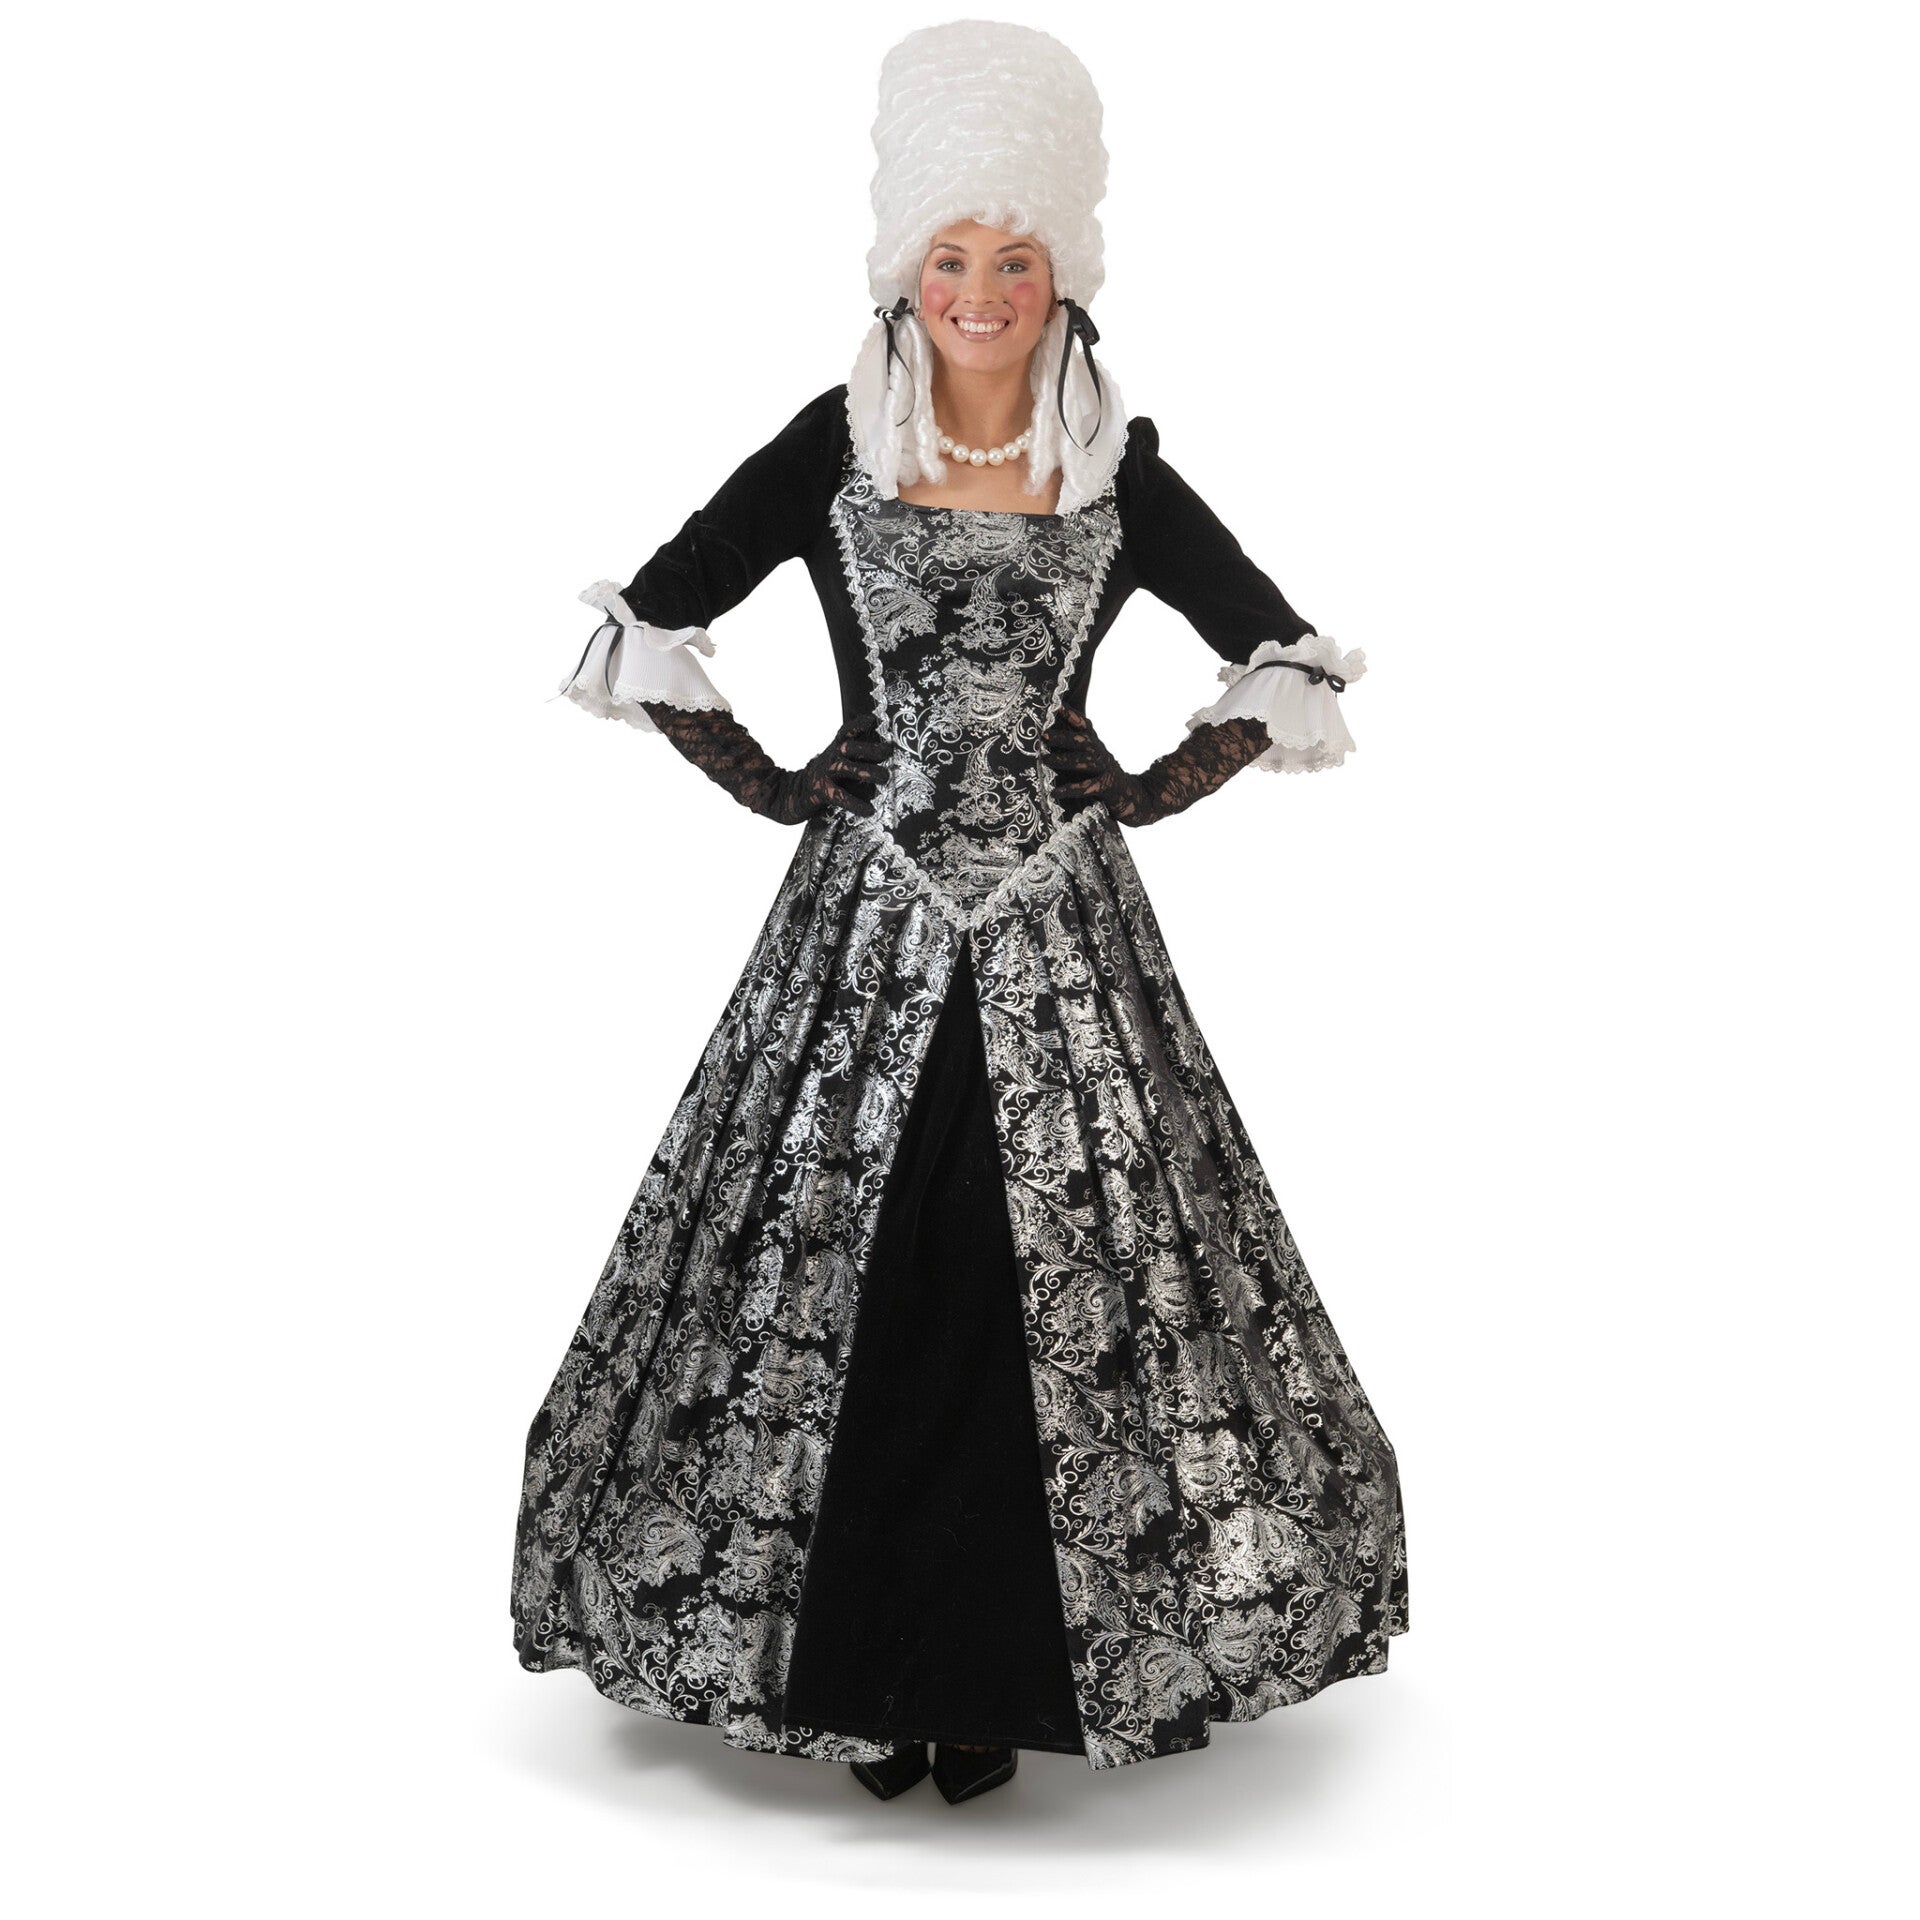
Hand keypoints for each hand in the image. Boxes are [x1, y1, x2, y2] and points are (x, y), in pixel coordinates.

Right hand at [766, 712, 890, 824]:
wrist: (795, 793)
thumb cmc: (826, 776)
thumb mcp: (837, 759)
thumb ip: (856, 753)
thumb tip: (882, 748)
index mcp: (837, 748)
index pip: (847, 732)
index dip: (858, 725)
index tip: (871, 719)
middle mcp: (832, 757)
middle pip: (851, 748)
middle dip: (870, 748)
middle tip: (888, 750)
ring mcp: (826, 773)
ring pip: (847, 769)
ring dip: (866, 771)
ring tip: (885, 777)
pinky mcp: (823, 792)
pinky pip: (841, 797)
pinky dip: (855, 804)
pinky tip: (869, 810)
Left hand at [1043, 708, 1160, 824]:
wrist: (1129, 794)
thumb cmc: (1102, 774)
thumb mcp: (1093, 756)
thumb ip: (1076, 747)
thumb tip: (1048, 736)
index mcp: (1095, 745)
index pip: (1085, 726)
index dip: (1073, 716)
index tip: (1059, 707)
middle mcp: (1100, 753)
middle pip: (1081, 741)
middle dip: (1062, 737)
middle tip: (1044, 735)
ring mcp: (1103, 769)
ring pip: (1082, 762)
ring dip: (1063, 760)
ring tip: (1045, 759)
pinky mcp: (1104, 787)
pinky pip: (1085, 787)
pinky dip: (1069, 790)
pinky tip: (1055, 792)